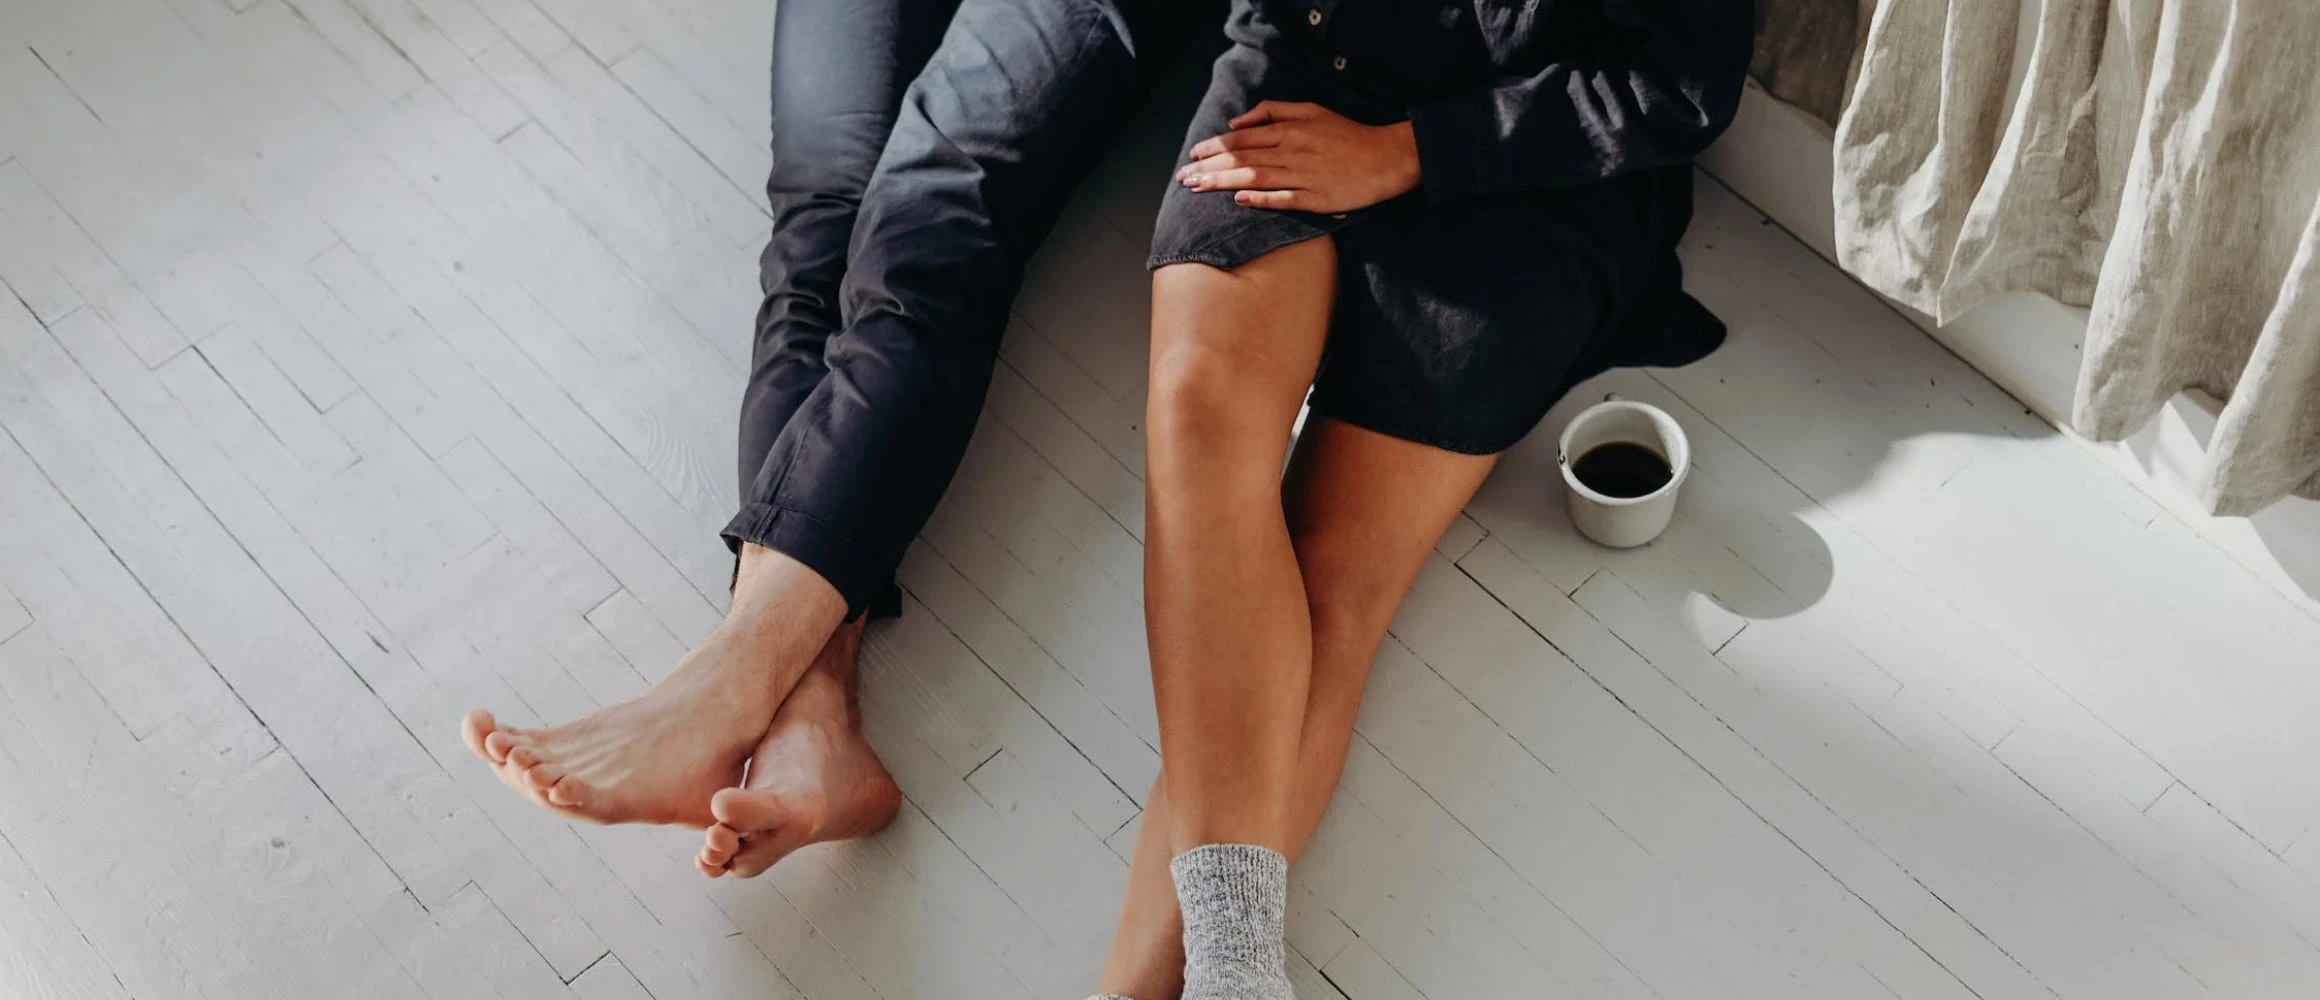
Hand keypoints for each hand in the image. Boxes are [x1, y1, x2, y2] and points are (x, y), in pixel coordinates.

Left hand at [1176, 101, 1419, 213]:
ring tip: (1198, 187)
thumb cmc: (1347, 134)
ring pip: (1255, 177)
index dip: (1214, 148)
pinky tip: (1239, 199)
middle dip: (1208, 167)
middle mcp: (1292, 151)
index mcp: (1289, 130)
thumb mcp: (1311, 110)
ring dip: (1223, 182)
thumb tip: (1237, 123)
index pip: (1242, 139)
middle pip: (1242, 158)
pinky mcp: (1316, 198)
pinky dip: (1260, 199)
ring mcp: (1303, 176)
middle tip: (1183, 177)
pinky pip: (1283, 198)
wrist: (1385, 158)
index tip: (1192, 155)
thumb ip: (1274, 111)